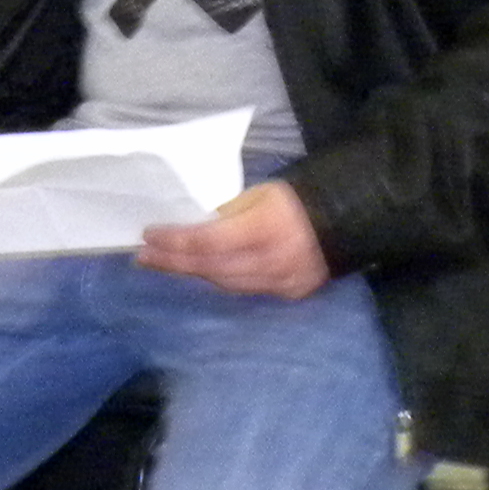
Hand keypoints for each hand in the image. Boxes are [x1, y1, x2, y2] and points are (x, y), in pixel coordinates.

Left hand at [138, 180, 330, 299]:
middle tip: (144, 256)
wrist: (344, 221)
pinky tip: (199, 271)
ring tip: (163, 263)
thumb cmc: (292, 202)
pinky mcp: (289, 293)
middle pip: (212, 266)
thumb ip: (224, 214)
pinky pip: (245, 289)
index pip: (210, 240)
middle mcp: (274, 258)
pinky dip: (219, 279)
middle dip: (174, 261)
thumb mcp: (256, 196)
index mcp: (266, 226)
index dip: (175, 240)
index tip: (148, 235)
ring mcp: (284, 280)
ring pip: (226, 282)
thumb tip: (185, 227)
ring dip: (192, 272)